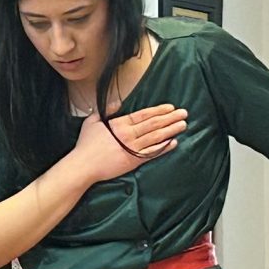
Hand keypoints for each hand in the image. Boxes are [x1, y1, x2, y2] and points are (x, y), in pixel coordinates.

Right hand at [70, 105, 185, 183]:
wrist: (84, 165)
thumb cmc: (86, 144)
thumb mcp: (92, 121)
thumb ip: (106, 110)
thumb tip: (118, 102)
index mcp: (120, 124)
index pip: (144, 115)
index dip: (159, 110)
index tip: (170, 107)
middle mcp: (128, 134)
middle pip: (154, 124)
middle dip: (170, 118)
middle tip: (184, 113)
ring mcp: (132, 148)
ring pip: (156, 137)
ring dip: (171, 130)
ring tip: (183, 125)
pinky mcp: (133, 161)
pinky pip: (152, 153)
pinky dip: (163, 148)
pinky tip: (173, 143)